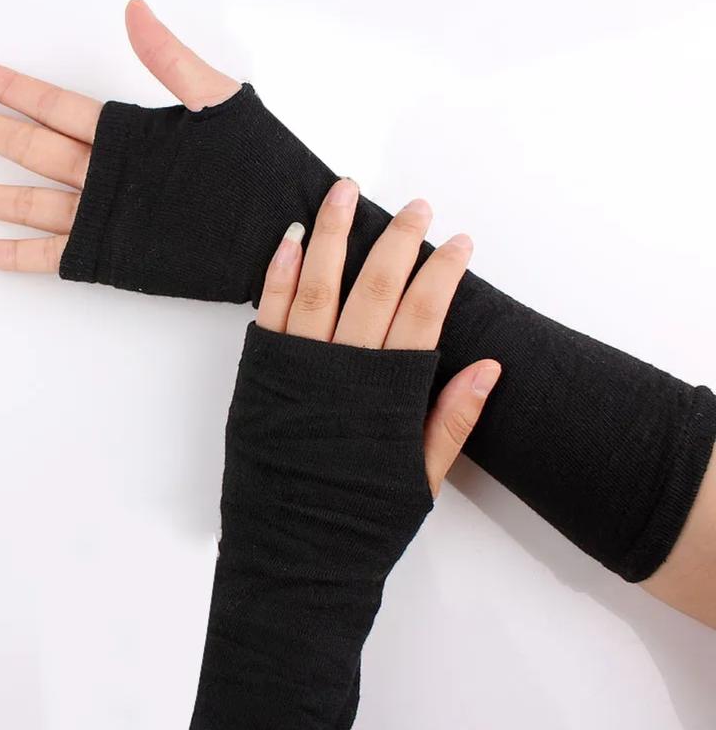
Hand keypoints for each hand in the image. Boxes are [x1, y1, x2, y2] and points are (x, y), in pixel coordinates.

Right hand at [0, 0, 238, 270]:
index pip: (58, 106)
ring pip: (33, 201)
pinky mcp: (117, 254)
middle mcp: (112, 175)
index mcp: (133, 136)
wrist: (285, 227)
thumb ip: (173, 63)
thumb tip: (135, 10)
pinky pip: (57, 253)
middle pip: (31, 148)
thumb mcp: (221, 106)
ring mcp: (111, 215)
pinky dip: (20, 254)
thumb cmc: (264, 168)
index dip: (15, 88)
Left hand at [256, 178, 500, 496]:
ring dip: (333, 233)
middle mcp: (342, 370)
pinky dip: (279, 272)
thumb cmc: (362, 520)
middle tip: (417, 207)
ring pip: (318, 285)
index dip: (445, 273)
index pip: (425, 313)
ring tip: (345, 189)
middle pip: (376, 287)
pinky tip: (290, 238)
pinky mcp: (258, 376)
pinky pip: (269, 313)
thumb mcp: (422, 479)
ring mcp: (296, 368)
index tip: (461, 242)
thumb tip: (490, 365)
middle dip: (399, 241)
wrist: (292, 558)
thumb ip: (452, 419)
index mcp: (388, 394)